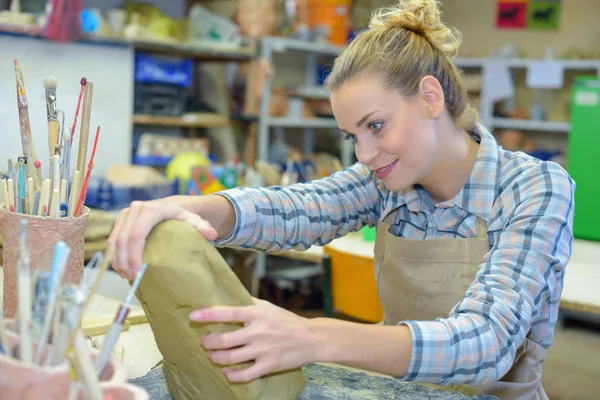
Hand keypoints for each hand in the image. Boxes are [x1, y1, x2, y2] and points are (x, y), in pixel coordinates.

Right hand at [107, 198, 217, 279]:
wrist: (171, 205)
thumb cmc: (182, 216)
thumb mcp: (193, 220)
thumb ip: (201, 227)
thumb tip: (212, 235)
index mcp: (151, 210)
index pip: (137, 234)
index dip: (134, 254)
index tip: (138, 271)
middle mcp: (135, 209)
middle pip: (122, 239)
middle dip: (123, 261)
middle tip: (131, 278)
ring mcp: (125, 214)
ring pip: (113, 240)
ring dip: (117, 260)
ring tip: (126, 276)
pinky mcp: (119, 221)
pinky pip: (112, 240)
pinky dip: (114, 256)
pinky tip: (122, 268)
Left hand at [190, 298, 317, 381]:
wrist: (311, 338)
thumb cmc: (287, 321)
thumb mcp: (269, 307)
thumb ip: (250, 303)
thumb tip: (230, 296)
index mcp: (257, 314)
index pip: (228, 313)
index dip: (209, 314)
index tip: (194, 316)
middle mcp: (258, 332)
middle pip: (224, 340)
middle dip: (208, 342)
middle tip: (204, 341)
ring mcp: (262, 350)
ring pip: (230, 358)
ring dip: (215, 357)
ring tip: (210, 354)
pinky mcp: (268, 365)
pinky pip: (244, 374)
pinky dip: (232, 375)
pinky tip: (226, 372)